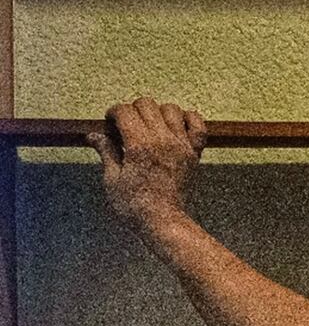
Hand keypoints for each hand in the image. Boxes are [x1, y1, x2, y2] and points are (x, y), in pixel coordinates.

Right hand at [87, 96, 207, 231]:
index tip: (110, 122)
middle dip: (133, 110)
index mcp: (139, 144)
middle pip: (147, 105)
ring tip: (150, 125)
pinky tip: (177, 126)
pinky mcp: (194, 153)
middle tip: (127, 124)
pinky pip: (198, 125)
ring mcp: (181, 145)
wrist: (163, 221)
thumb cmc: (135, 206)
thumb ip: (106, 152)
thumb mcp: (112, 179)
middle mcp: (162, 140)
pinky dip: (189, 119)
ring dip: (158, 112)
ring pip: (172, 109)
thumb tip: (94, 135)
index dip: (114, 113)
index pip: (125, 111)